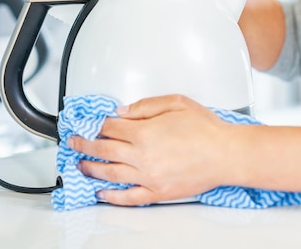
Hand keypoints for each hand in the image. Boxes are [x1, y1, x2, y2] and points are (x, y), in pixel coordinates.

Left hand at [68, 95, 233, 205]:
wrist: (226, 154)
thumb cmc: (206, 129)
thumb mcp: (177, 103)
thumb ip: (146, 105)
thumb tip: (123, 111)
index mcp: (145, 132)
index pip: (110, 127)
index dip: (96, 124)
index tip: (89, 123)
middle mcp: (142, 156)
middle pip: (104, 149)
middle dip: (85, 144)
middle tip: (75, 142)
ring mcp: (148, 176)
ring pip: (110, 173)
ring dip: (91, 169)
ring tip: (81, 165)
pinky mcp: (157, 192)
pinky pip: (128, 197)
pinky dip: (111, 196)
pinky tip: (101, 192)